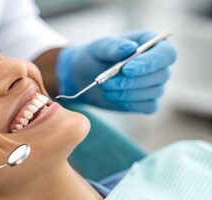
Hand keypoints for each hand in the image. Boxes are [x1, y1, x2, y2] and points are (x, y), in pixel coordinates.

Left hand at [56, 30, 176, 112]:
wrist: (85, 78)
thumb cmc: (94, 57)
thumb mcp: (98, 48)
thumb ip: (112, 46)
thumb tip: (130, 48)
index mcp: (152, 43)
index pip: (166, 53)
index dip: (150, 63)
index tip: (127, 69)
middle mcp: (158, 63)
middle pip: (161, 75)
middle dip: (132, 81)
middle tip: (106, 81)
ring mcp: (155, 83)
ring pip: (153, 92)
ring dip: (127, 92)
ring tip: (106, 87)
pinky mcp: (148, 101)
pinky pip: (148, 106)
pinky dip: (129, 103)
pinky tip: (113, 96)